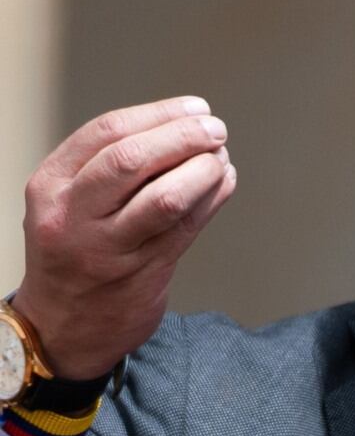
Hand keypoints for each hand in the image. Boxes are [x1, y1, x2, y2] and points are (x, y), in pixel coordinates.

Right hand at [10, 97, 236, 378]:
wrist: (62, 327)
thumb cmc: (73, 251)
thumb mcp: (67, 202)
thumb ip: (106, 168)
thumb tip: (179, 126)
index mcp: (50, 185)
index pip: (105, 133)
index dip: (159, 114)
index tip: (195, 108)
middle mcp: (73, 215)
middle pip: (132, 160)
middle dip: (183, 137)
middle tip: (216, 129)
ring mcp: (107, 247)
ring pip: (165, 197)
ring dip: (204, 170)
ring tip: (221, 156)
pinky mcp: (142, 274)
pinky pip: (186, 228)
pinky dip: (212, 199)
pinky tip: (224, 181)